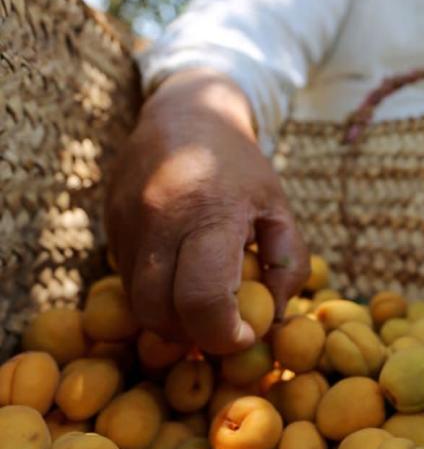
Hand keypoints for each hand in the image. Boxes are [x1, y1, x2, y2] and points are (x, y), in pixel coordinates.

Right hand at [105, 69, 309, 354]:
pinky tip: (178, 274)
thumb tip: (275, 319)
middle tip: (219, 327)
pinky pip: (127, 281)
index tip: (244, 336)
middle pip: (160, 312)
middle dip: (192, 335)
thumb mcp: (277, 206)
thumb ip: (286, 263)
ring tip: (200, 302)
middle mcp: (160, 221)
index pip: (203, 298)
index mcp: (211, 214)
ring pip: (138, 303)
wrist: (185, 113)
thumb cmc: (239, 166)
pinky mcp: (111, 226)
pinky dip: (154, 294)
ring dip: (169, 319)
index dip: (223, 334)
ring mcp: (128, 224)